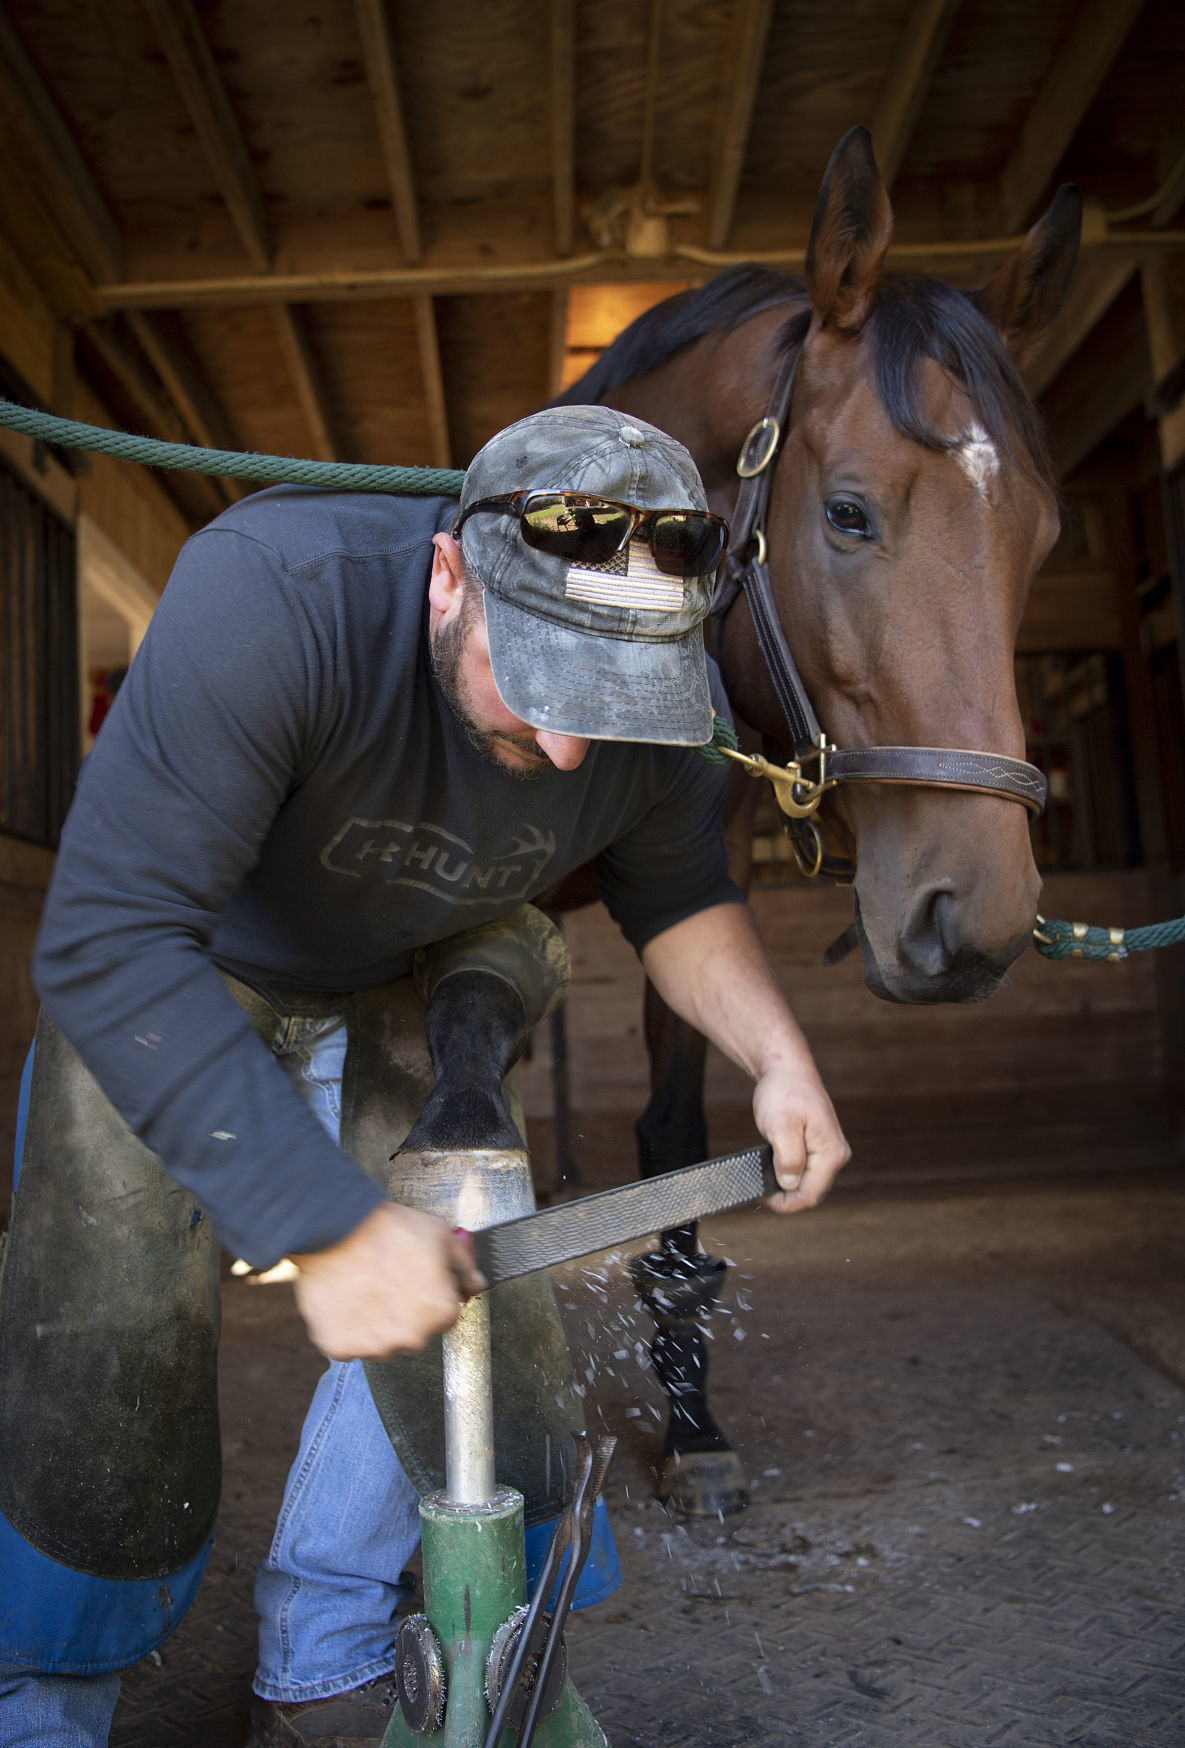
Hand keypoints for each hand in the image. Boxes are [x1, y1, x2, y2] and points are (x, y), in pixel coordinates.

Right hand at [291, 1203, 486, 1359]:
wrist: (338, 1227)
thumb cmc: (388, 1229)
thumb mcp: (440, 1236)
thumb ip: (464, 1265)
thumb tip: (477, 1283)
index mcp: (440, 1313)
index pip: (442, 1317)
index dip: (427, 1296)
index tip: (411, 1280)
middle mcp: (411, 1338)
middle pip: (411, 1335)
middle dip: (402, 1315)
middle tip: (385, 1282)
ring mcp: (374, 1347)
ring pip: (379, 1344)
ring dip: (374, 1326)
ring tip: (363, 1288)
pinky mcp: (340, 1348)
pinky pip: (346, 1345)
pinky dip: (344, 1329)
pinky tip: (344, 1300)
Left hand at [753, 1054, 849, 1213]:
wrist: (785, 1068)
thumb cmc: (784, 1092)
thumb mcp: (781, 1125)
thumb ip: (788, 1158)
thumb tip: (789, 1184)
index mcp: (831, 1153)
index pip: (811, 1194)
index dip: (787, 1203)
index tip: (762, 1198)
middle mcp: (836, 1154)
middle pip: (811, 1191)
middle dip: (786, 1195)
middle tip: (759, 1189)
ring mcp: (828, 1150)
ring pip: (808, 1182)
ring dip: (787, 1184)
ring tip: (764, 1178)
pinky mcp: (819, 1145)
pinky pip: (805, 1169)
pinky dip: (788, 1172)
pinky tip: (772, 1168)